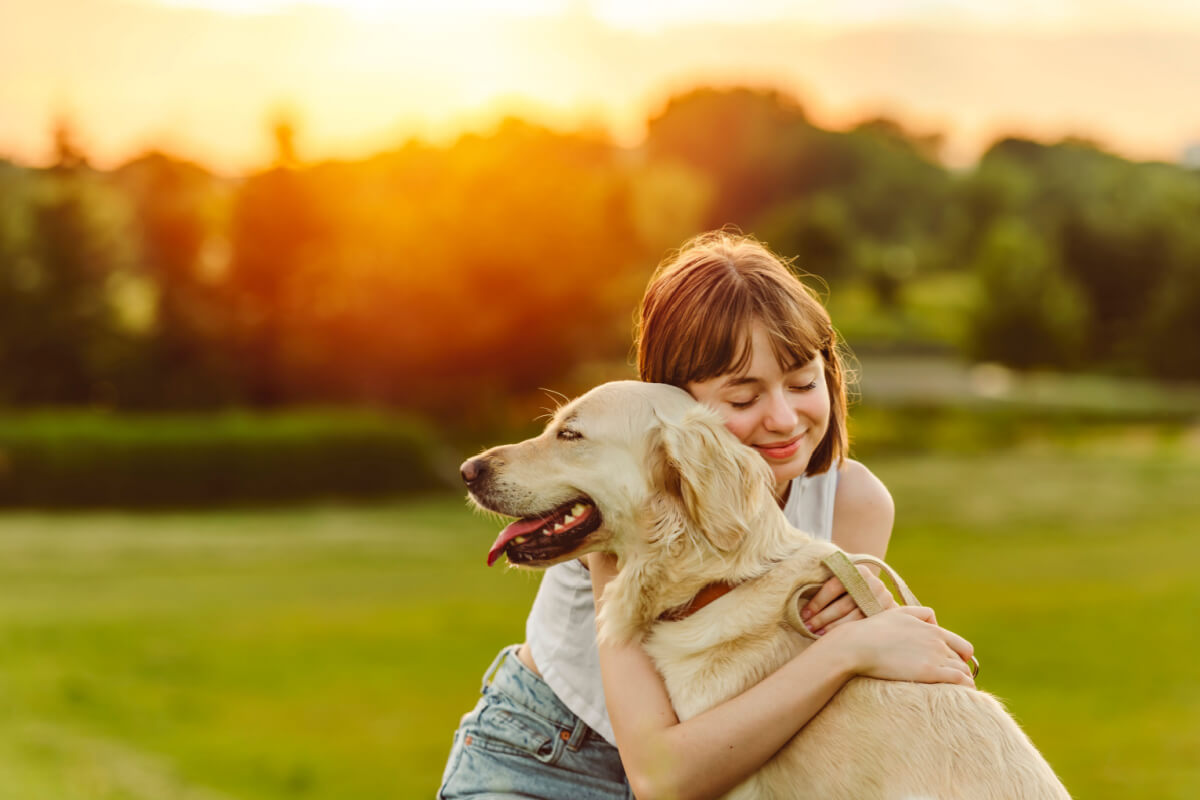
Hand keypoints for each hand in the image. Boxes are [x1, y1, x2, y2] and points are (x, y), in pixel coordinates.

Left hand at [801, 565, 896, 634]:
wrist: (880, 595)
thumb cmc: (851, 587)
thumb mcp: (843, 578)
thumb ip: (828, 582)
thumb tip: (798, 591)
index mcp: (859, 571)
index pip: (834, 587)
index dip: (817, 601)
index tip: (804, 615)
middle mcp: (873, 584)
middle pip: (843, 605)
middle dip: (822, 618)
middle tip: (807, 628)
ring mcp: (882, 600)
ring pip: (853, 619)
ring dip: (832, 629)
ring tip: (816, 635)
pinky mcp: (886, 615)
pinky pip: (863, 627)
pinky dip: (847, 633)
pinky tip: (835, 639)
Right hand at [822, 605, 975, 687]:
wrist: (858, 645)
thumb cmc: (873, 630)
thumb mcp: (899, 613)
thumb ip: (920, 614)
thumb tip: (935, 622)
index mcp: (933, 629)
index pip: (963, 647)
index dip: (962, 659)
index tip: (955, 669)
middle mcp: (938, 642)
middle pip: (963, 661)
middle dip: (960, 672)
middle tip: (952, 685)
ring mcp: (935, 656)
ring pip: (964, 671)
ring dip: (963, 682)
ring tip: (957, 694)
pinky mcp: (930, 672)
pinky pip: (960, 680)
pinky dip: (965, 688)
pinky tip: (961, 696)